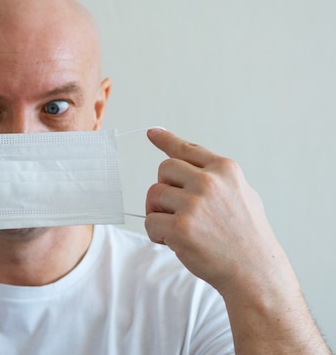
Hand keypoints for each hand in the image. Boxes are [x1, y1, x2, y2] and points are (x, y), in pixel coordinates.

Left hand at [144, 128, 284, 294]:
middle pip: (163, 170)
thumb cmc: (247, 236)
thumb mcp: (243, 195)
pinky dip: (156, 233)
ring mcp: (194, 204)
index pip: (187, 149)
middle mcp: (209, 182)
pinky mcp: (181, 227)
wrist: (255, 272)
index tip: (152, 133)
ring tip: (178, 228)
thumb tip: (191, 165)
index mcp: (225, 170)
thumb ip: (218, 178)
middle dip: (165, 189)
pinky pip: (149, 221)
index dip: (166, 140)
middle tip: (176, 210)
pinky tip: (173, 242)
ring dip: (158, 212)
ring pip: (153, 195)